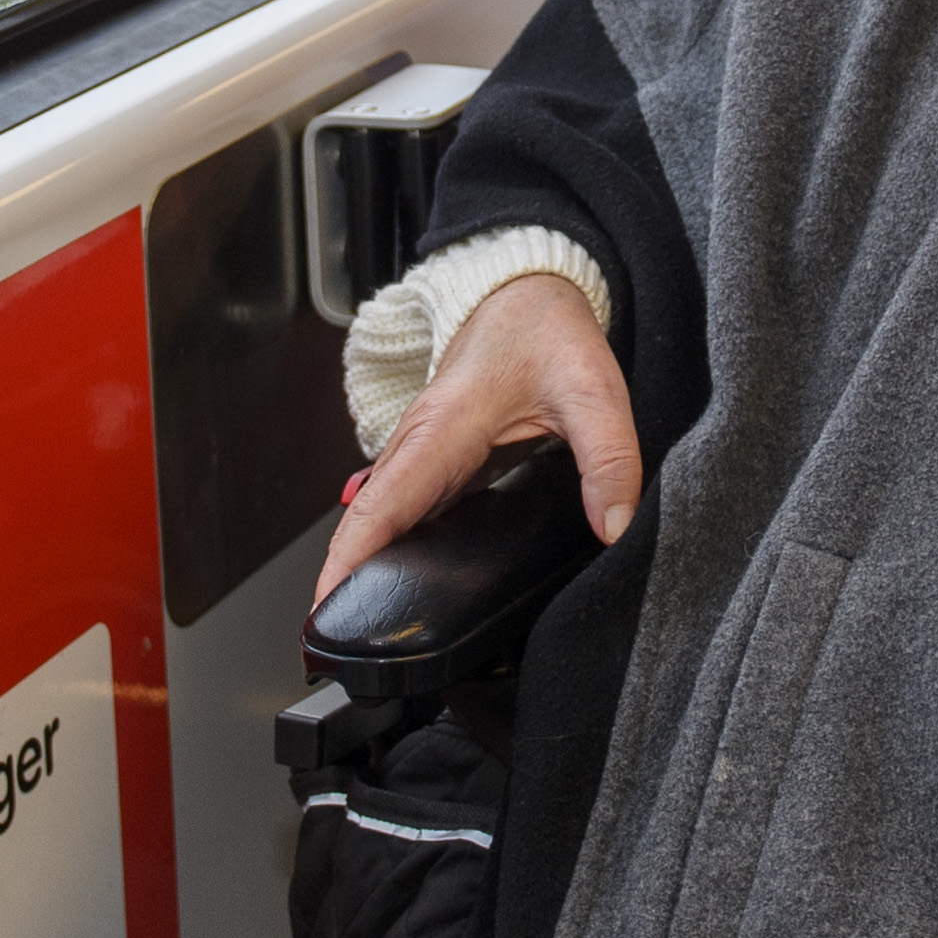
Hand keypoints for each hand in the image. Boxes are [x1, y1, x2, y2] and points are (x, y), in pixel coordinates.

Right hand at [313, 270, 639, 601]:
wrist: (526, 290)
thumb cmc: (546, 329)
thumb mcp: (593, 390)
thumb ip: (610, 459)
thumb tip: (613, 525)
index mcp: (443, 429)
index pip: (382, 505)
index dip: (348, 560)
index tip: (324, 606)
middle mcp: (419, 444)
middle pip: (366, 524)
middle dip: (340, 583)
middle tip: (328, 647)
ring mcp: (421, 453)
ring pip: (377, 519)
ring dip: (358, 568)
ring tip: (350, 630)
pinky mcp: (434, 460)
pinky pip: (399, 511)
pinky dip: (385, 548)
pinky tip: (391, 586)